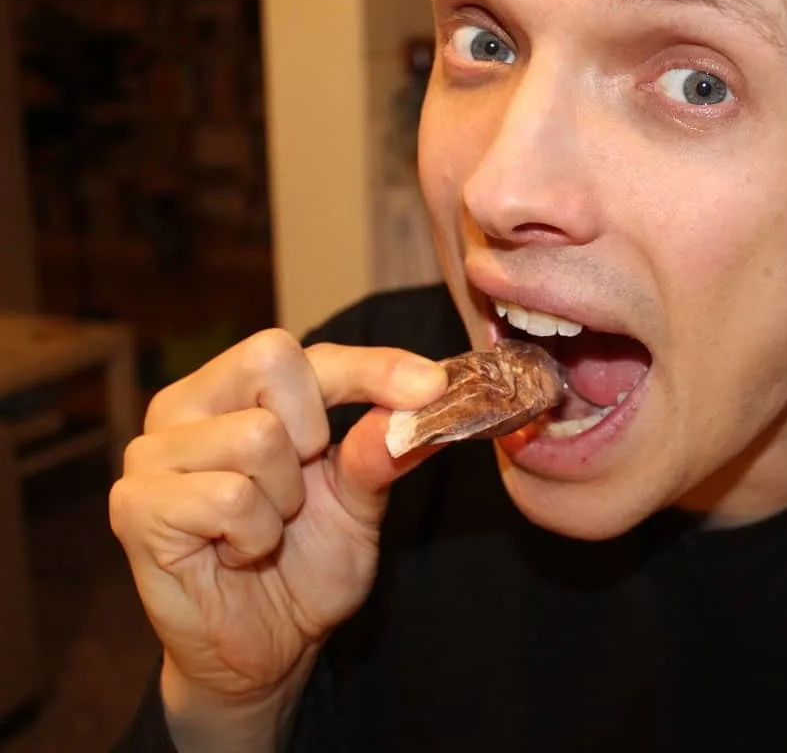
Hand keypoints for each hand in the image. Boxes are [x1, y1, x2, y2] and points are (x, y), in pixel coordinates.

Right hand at [109, 329, 446, 742]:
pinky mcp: (136, 504)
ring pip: (256, 435)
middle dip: (313, 432)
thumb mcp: (358, 506)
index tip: (432, 385)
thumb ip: (379, 454)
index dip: (373, 367)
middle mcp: (187, 405)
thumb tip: (424, 400)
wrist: (263, 652)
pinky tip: (237, 554)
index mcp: (237, 392)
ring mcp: (153, 452)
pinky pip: (228, 498)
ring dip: (284, 501)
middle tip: (301, 488)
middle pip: (271, 359)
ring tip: (266, 530)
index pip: (307, 352)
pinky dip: (255, 536)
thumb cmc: (304, 566)